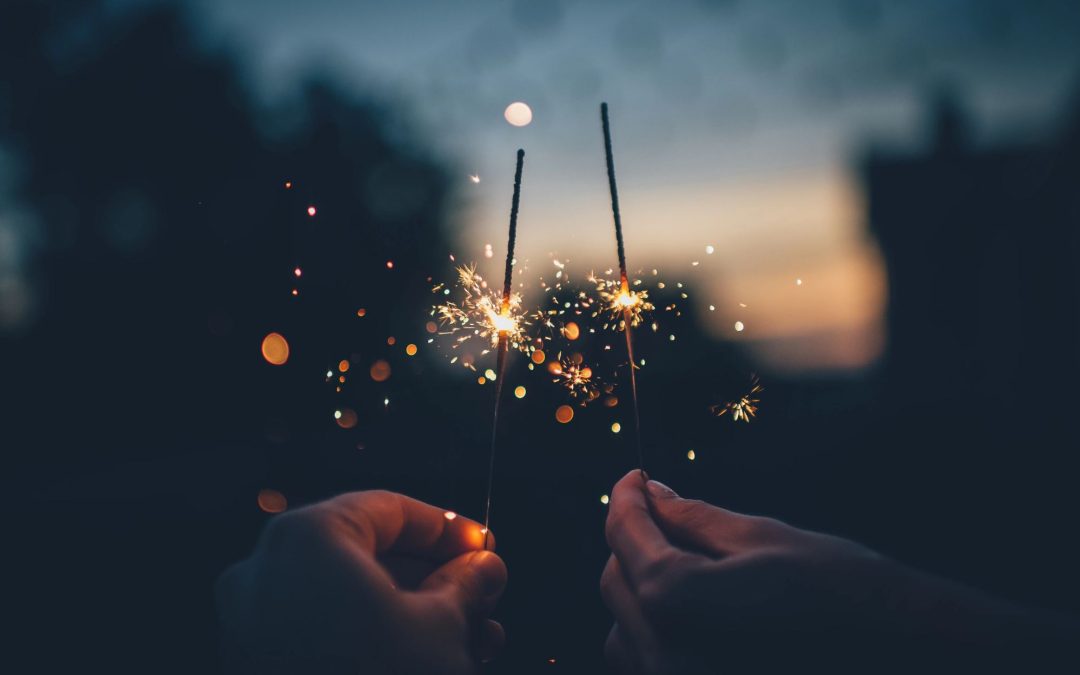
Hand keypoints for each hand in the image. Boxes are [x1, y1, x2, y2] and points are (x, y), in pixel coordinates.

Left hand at [216, 491, 506, 673]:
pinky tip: (427, 659)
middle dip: (434, 578)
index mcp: (308, 539)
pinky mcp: (254, 665)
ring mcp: (251, 623)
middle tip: (482, 596)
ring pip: (347, 598)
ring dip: (412, 613)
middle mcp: (265, 571)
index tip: (484, 547)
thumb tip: (483, 568)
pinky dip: (372, 636)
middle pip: (367, 554)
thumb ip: (465, 586)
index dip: (448, 528)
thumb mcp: (441, 629)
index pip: (389, 510)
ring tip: (471, 638)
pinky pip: (322, 631)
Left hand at [600, 470, 1076, 672]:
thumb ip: (692, 519)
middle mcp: (666, 659)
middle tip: (665, 511)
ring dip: (643, 591)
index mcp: (678, 604)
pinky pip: (650, 665)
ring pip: (624, 630)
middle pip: (616, 584)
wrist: (905, 657)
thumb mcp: (762, 540)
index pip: (626, 539)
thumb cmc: (842, 593)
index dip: (626, 499)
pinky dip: (659, 633)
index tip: (635, 478)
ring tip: (688, 563)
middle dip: (634, 542)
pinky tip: (700, 612)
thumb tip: (652, 493)